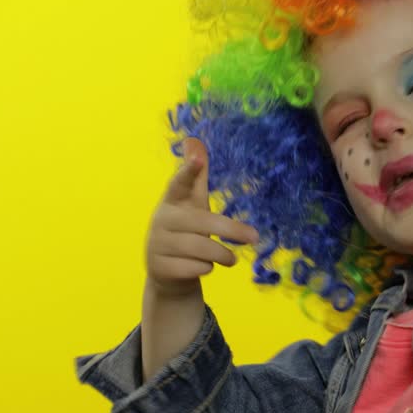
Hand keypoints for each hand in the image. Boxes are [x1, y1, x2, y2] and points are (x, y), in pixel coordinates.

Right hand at [145, 137, 259, 298]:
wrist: (167, 273)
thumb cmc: (185, 231)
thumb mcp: (192, 204)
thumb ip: (195, 177)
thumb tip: (194, 140)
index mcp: (171, 201)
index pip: (179, 184)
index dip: (188, 172)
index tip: (198, 159)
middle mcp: (162, 220)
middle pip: (201, 222)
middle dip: (230, 229)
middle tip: (254, 237)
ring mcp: (157, 245)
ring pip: (200, 249)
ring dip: (222, 254)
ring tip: (231, 259)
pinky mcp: (160, 268)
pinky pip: (194, 268)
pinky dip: (206, 269)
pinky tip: (205, 267)